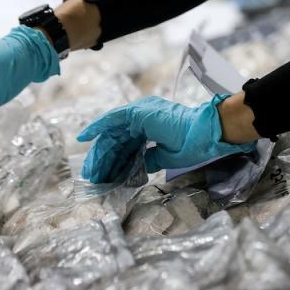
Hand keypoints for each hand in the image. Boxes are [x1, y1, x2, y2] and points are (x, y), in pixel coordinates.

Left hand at [77, 95, 257, 182]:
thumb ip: (149, 159)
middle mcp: (143, 117)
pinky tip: (85, 138)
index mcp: (151, 126)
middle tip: (93, 176)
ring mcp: (140, 113)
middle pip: (117, 139)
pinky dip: (97, 128)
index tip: (105, 174)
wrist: (204, 135)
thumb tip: (136, 166)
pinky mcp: (137, 113)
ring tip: (90, 169)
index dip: (115, 159)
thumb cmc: (191, 146)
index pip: (127, 144)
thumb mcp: (164, 157)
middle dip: (104, 159)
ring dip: (100, 152)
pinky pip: (111, 120)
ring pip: (112, 133)